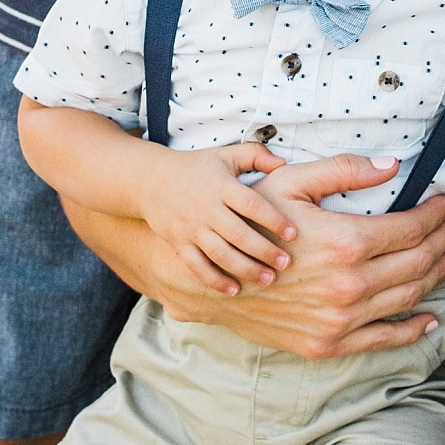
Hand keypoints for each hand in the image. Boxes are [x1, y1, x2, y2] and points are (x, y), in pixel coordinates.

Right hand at [143, 143, 298, 293]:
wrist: (150, 181)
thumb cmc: (196, 167)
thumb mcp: (226, 154)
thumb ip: (256, 155)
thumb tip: (283, 164)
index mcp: (221, 185)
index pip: (251, 204)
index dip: (273, 219)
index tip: (293, 233)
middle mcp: (206, 208)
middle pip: (238, 234)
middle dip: (264, 251)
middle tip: (286, 263)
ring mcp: (192, 228)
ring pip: (220, 254)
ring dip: (245, 269)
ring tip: (267, 279)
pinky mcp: (180, 244)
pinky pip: (197, 266)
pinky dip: (214, 280)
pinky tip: (234, 291)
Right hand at [200, 154, 444, 357]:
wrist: (215, 280)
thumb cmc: (254, 224)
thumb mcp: (291, 183)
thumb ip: (344, 170)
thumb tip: (393, 164)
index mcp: (345, 242)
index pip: (410, 228)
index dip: (436, 214)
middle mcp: (350, 285)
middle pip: (417, 262)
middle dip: (444, 241)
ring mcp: (341, 319)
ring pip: (408, 297)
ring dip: (437, 276)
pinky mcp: (328, 343)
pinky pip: (383, 339)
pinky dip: (412, 329)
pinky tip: (429, 318)